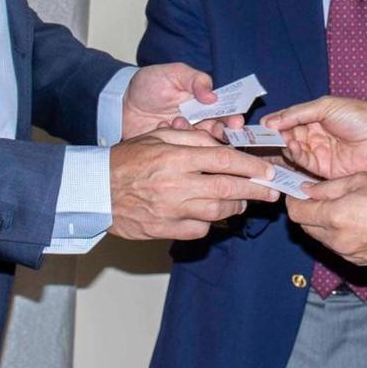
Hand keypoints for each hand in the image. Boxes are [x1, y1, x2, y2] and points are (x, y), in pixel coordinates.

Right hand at [108, 127, 277, 239]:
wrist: (94, 189)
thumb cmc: (126, 160)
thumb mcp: (156, 137)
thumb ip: (190, 138)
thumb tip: (219, 143)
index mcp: (177, 158)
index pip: (225, 160)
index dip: (252, 167)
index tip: (269, 171)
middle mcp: (177, 184)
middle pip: (228, 189)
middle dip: (256, 191)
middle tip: (272, 192)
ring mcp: (171, 210)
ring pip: (217, 213)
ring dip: (235, 208)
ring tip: (242, 202)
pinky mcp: (164, 230)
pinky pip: (198, 230)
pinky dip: (209, 224)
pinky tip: (210, 216)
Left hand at [123, 63, 241, 140]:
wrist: (121, 104)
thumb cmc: (149, 84)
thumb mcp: (173, 74)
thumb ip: (195, 80)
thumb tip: (213, 95)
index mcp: (204, 102)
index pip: (227, 110)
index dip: (234, 117)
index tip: (236, 122)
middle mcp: (199, 120)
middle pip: (220, 131)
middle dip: (221, 132)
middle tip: (214, 129)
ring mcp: (186, 137)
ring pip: (203, 143)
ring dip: (195, 134)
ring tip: (177, 120)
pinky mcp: (173, 149)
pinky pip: (182, 150)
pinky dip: (176, 140)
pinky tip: (162, 125)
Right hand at [262, 96, 366, 177]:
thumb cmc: (360, 117)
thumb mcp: (326, 106)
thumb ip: (297, 113)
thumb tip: (270, 121)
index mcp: (314, 118)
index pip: (287, 122)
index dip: (273, 125)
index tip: (258, 127)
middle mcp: (314, 136)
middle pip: (286, 139)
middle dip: (274, 139)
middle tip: (260, 139)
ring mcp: (318, 153)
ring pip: (292, 153)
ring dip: (285, 147)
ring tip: (282, 141)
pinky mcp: (324, 170)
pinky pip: (303, 165)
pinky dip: (295, 157)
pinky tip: (292, 148)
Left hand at [285, 174, 366, 264]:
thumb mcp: (361, 180)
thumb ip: (329, 187)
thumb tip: (307, 190)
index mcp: (335, 217)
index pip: (297, 213)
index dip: (293, 201)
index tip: (298, 192)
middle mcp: (337, 240)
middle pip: (306, 228)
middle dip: (307, 212)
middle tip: (318, 197)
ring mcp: (348, 254)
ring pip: (322, 239)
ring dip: (322, 225)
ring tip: (340, 209)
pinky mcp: (360, 263)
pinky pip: (339, 248)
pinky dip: (338, 236)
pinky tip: (354, 223)